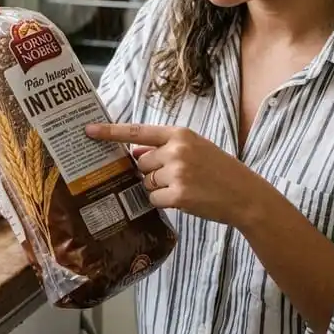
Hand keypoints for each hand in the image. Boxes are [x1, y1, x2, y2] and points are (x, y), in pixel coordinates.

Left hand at [85, 123, 253, 224]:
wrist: (246, 195)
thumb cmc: (221, 171)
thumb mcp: (196, 148)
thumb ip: (166, 147)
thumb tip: (136, 152)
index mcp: (180, 134)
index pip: (137, 131)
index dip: (110, 132)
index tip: (88, 130)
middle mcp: (176, 150)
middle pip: (141, 163)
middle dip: (153, 173)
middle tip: (180, 177)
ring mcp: (176, 172)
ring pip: (146, 183)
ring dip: (159, 188)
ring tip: (187, 187)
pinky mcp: (177, 195)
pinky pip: (154, 199)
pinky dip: (165, 202)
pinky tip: (186, 199)